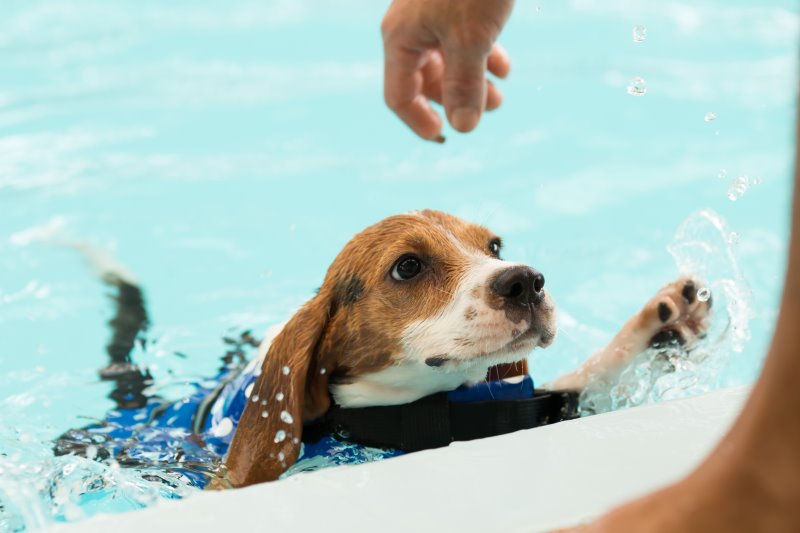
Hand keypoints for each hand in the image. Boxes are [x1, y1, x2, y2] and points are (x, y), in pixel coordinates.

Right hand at [381, 0, 513, 140]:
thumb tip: (463, 127)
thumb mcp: (470, 37)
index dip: (419, 121)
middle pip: (425, 82)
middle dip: (456, 101)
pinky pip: (463, 41)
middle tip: (491, 108)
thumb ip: (464, 83)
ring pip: (447, 62)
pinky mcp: (454, 5)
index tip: (445, 137)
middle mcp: (412, 29)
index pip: (399, 96)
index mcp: (402, 38)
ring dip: (473, 83)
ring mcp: (432, 16)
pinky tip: (502, 70)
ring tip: (498, 97)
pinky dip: (481, 59)